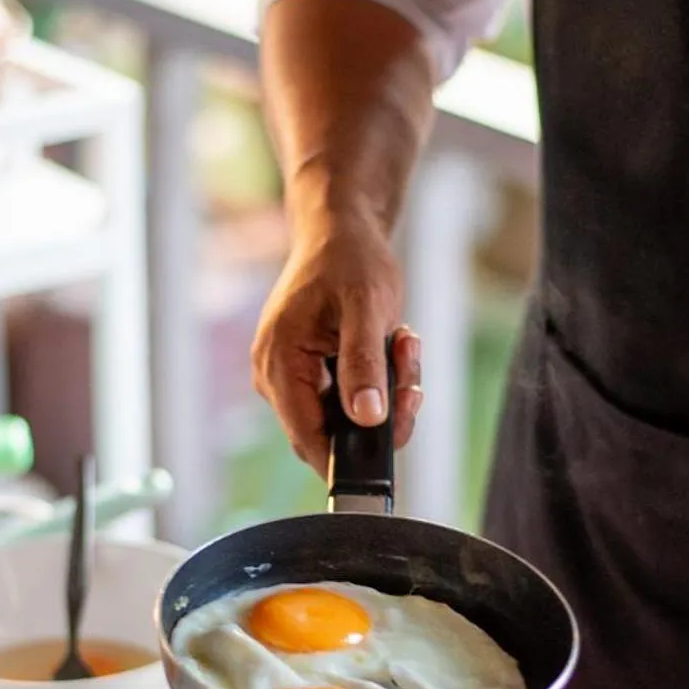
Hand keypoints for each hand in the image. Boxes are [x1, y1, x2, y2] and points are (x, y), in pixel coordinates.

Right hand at [251, 213, 422, 478]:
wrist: (341, 231)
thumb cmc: (349, 259)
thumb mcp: (367, 306)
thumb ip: (364, 363)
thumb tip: (367, 417)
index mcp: (279, 362)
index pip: (308, 439)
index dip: (348, 457)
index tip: (392, 447)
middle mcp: (276, 377)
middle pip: (331, 433)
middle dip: (381, 415)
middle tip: (411, 381)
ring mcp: (292, 377)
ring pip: (346, 417)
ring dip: (386, 393)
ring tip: (404, 347)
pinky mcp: (312, 373)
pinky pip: (350, 399)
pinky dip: (379, 381)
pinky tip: (395, 346)